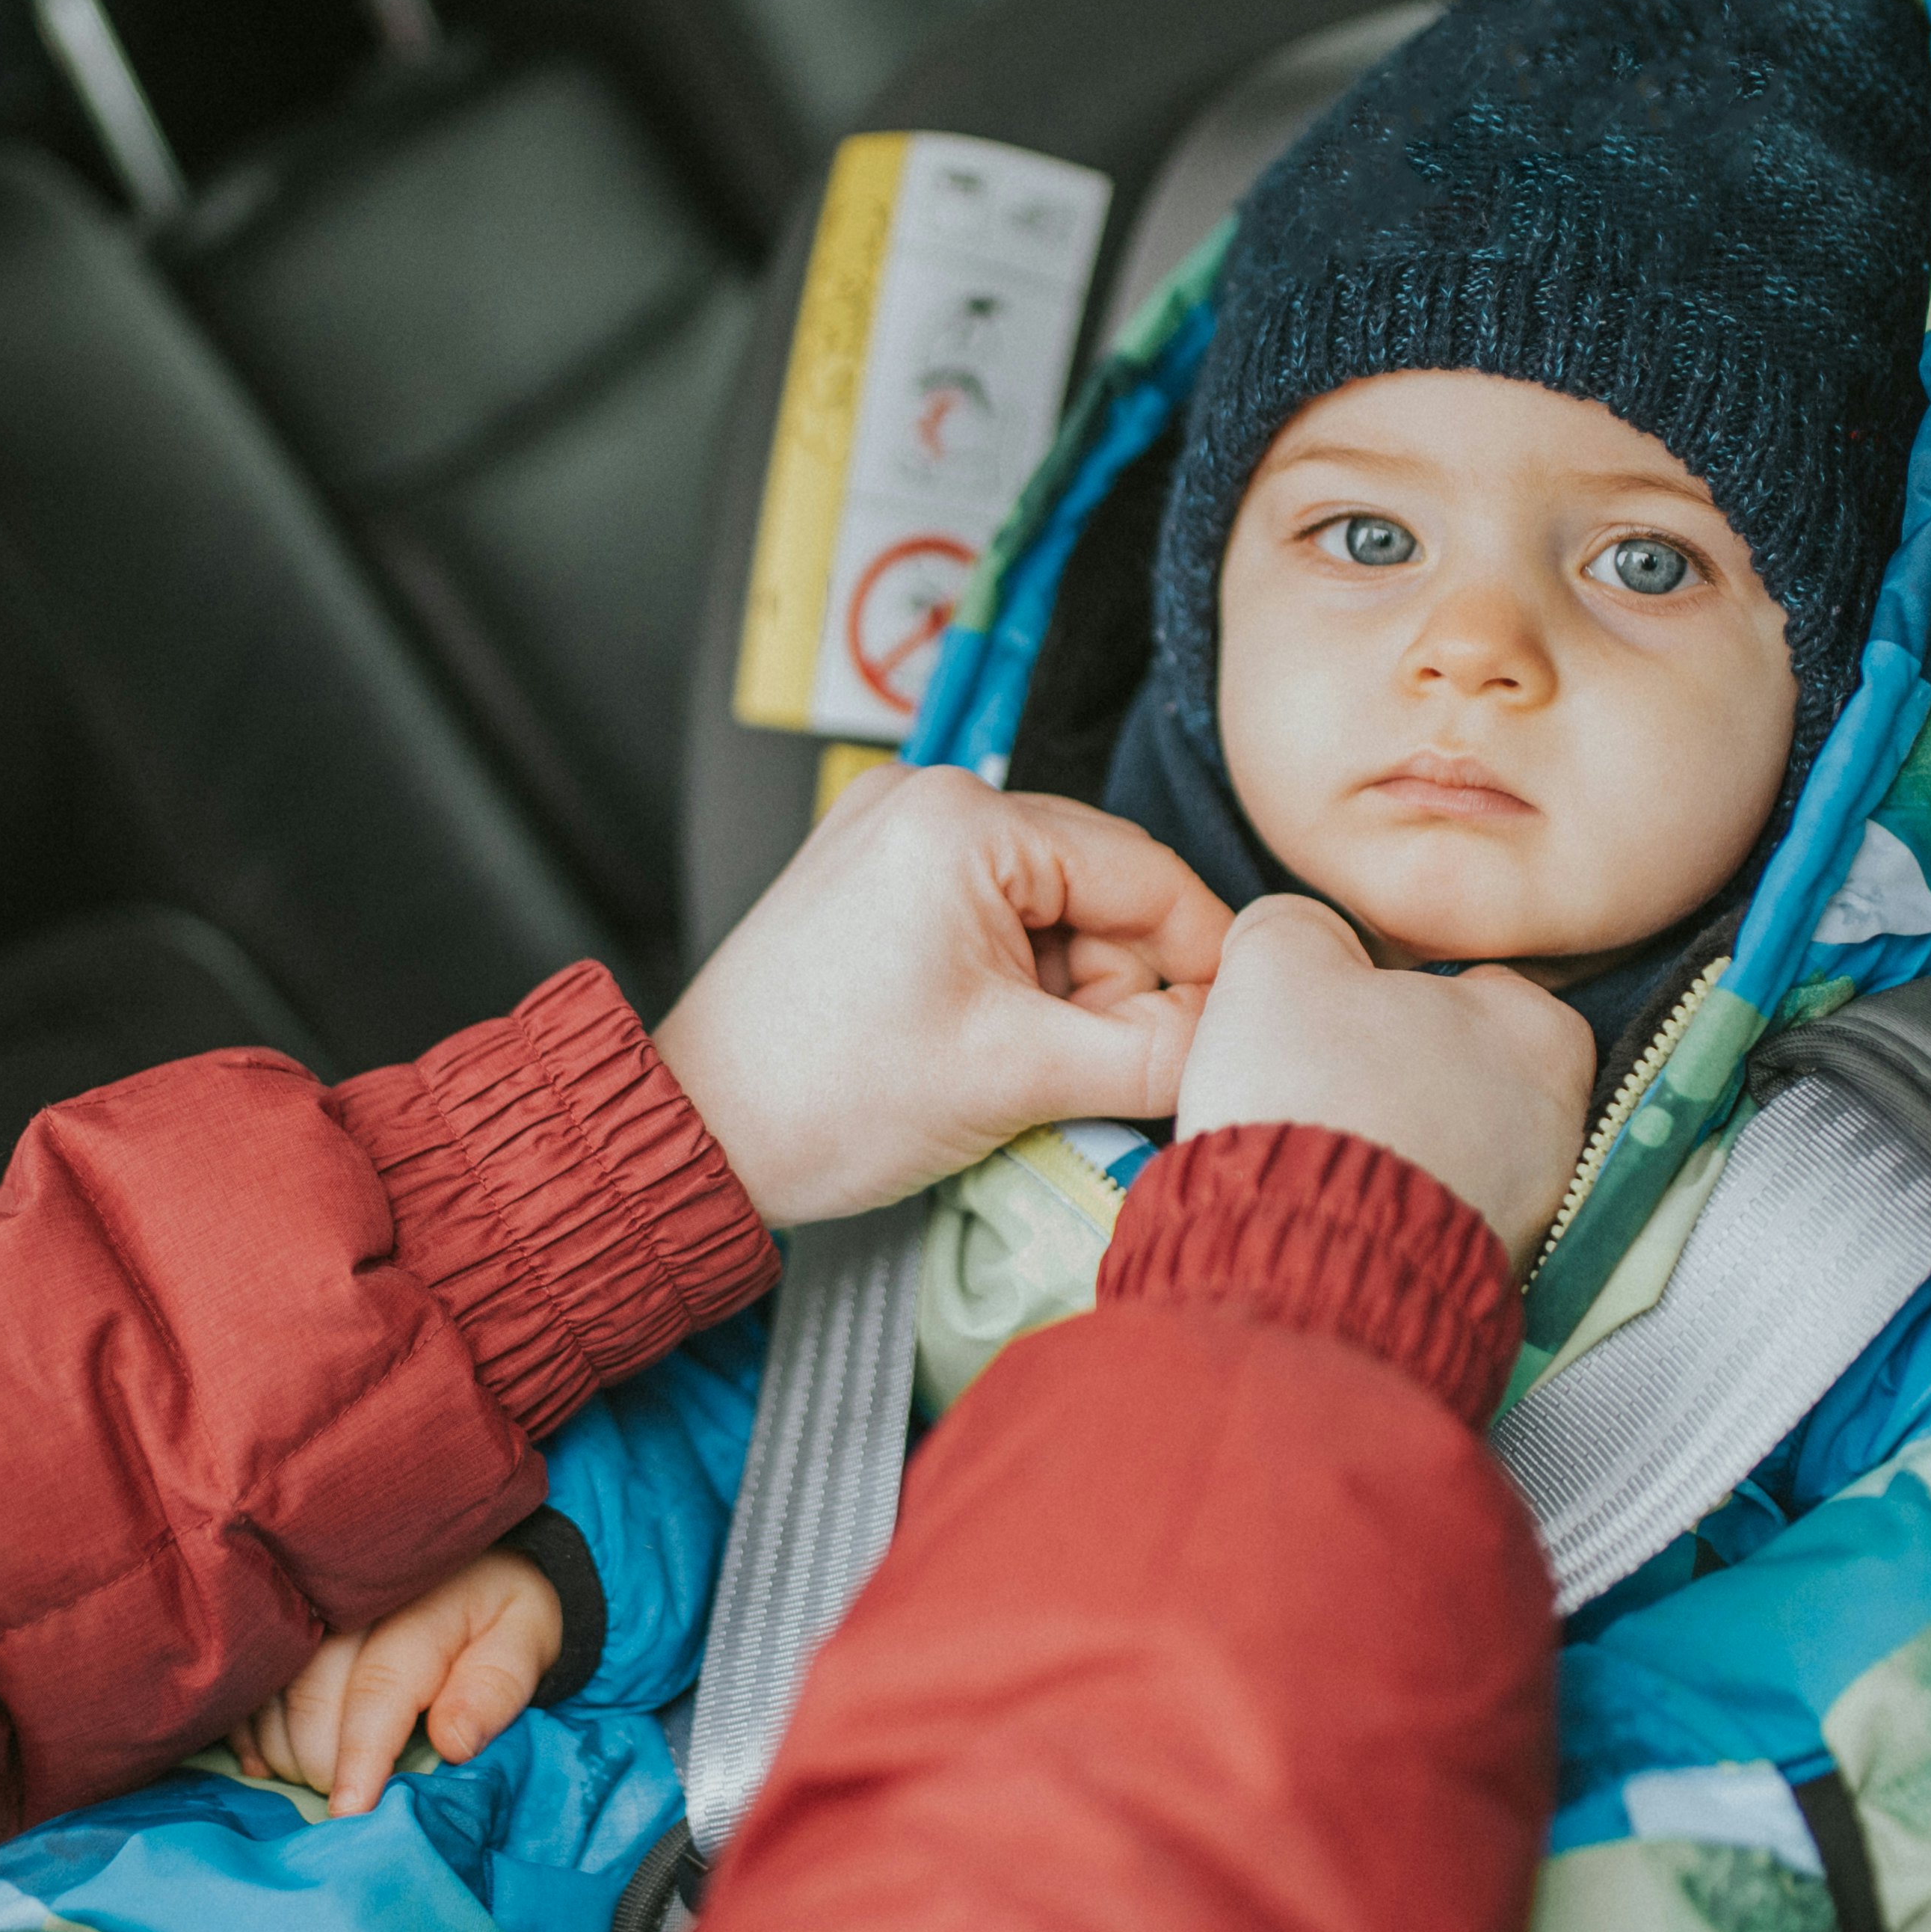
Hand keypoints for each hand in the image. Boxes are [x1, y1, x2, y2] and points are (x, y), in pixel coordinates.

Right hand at [231, 1547, 562, 1817]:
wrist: (472, 1557)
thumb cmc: (500, 1614)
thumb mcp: (525, 1640)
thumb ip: (495, 1689)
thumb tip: (453, 1743)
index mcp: (421, 1606)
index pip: (379, 1688)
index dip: (360, 1757)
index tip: (349, 1813)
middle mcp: (352, 1599)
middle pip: (311, 1692)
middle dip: (319, 1762)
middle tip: (343, 1800)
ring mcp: (308, 1603)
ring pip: (271, 1687)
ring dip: (283, 1749)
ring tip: (311, 1780)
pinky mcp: (281, 1617)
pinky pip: (249, 1678)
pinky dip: (251, 1727)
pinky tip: (266, 1762)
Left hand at [655, 764, 1235, 1227]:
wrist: (694, 1134)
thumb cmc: (824, 1099)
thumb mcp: (1018, 1078)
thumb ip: (1153, 1052)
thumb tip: (1236, 1034)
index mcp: (964, 821)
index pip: (1146, 875)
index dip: (1203, 963)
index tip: (1232, 1029)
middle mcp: (928, 797)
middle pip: (1099, 889)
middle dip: (1115, 988)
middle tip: (1087, 1074)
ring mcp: (895, 830)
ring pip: (1051, 908)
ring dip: (1065, 993)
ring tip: (1014, 1068)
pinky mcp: (876, 873)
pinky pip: (993, 914)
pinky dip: (1015, 983)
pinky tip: (982, 1043)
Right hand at [1172, 896, 1596, 1248]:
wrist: (1312, 1264)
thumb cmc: (1311, 1092)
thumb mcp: (1275, 962)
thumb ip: (1295, 924)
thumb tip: (1300, 934)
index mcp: (1539, 1028)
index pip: (1471, 985)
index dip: (1390, 996)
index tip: (1336, 1021)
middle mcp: (1562, 1122)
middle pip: (1463, 1073)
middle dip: (1399, 1080)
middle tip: (1318, 1088)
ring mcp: (1536, 1212)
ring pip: (1451, 1152)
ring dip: (1393, 1150)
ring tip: (1314, 1154)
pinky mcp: (1489, 1282)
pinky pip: (1434, 1221)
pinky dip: (1389, 1214)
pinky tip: (1328, 1210)